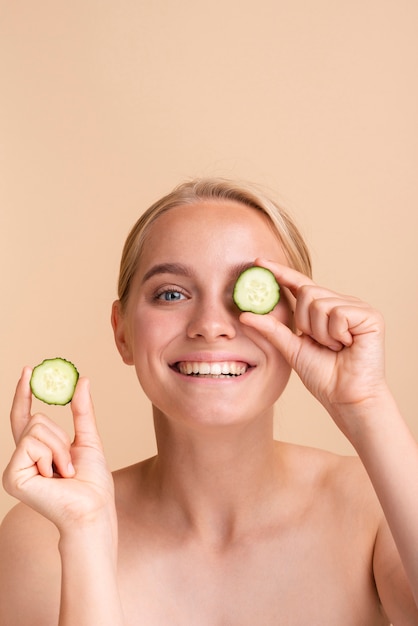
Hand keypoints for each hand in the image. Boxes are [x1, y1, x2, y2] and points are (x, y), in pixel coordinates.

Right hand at [3, 367, 114, 530]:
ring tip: (64, 472)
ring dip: (59, 447)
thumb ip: (82, 410)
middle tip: (69, 464)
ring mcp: (14, 469)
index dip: (24, 393)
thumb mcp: (88, 438)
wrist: (93, 508)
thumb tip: (82, 380)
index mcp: (36, 452)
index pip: (24, 416)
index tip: (28, 370)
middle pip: (36, 420)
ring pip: (35, 428)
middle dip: (61, 437)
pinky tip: (55, 477)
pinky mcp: (12, 477)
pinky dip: (52, 455)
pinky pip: (32, 443)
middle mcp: (21, 459)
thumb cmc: (92, 482)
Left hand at [240, 259, 387, 432]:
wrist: (346, 397)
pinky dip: (336, 334)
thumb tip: (244, 315)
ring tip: (335, 347)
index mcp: (323, 310)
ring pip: (320, 303)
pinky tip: (347, 346)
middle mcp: (340, 303)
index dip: (280, 273)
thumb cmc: (324, 376)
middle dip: (305, 322)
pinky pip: (338, 312)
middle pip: (307, 292)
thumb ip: (271, 329)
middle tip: (320, 343)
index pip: (299, 285)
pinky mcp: (370, 315)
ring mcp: (356, 308)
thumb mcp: (292, 348)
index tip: (259, 263)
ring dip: (321, 332)